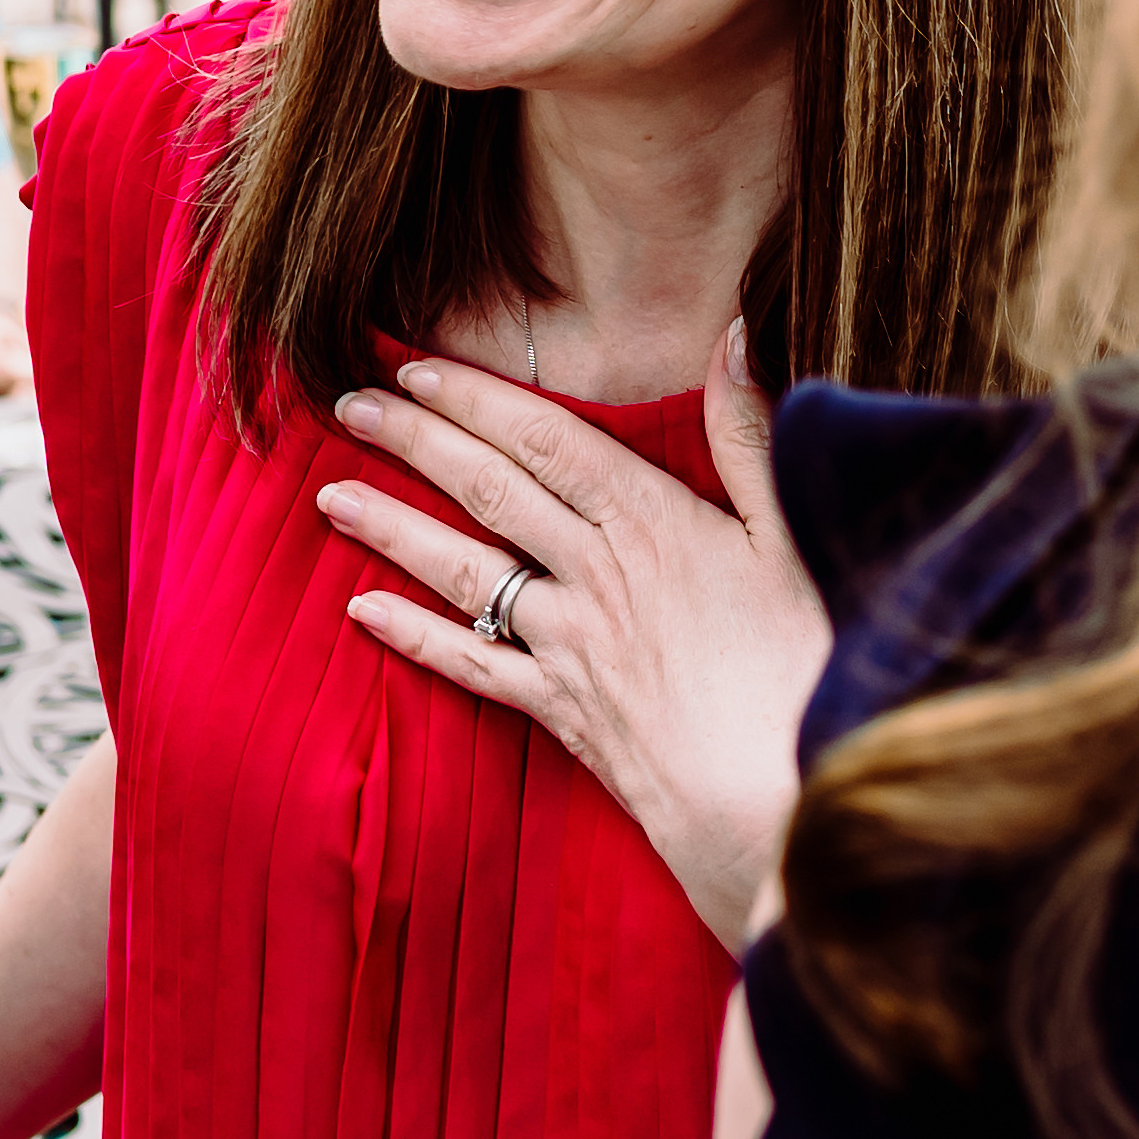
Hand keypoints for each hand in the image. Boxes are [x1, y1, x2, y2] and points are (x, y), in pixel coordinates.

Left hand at [316, 322, 831, 954]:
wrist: (776, 802)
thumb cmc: (809, 666)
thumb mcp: (796, 538)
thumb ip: (750, 438)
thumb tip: (731, 336)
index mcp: (652, 522)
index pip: (545, 442)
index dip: (475, 401)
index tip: (415, 370)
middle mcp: (594, 577)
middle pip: (489, 493)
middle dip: (414, 441)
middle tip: (346, 403)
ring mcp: (568, 647)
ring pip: (464, 572)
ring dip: (392, 528)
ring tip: (329, 495)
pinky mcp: (560, 711)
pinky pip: (471, 665)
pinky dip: (414, 636)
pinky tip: (362, 612)